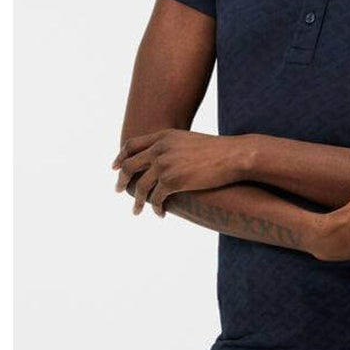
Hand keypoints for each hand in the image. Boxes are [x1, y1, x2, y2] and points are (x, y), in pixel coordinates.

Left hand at [112, 129, 248, 215]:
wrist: (233, 155)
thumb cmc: (217, 150)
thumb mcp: (188, 141)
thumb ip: (171, 147)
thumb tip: (162, 160)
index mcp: (162, 136)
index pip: (131, 145)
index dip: (120, 157)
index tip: (115, 167)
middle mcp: (159, 149)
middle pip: (129, 166)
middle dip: (122, 181)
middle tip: (119, 190)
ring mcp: (164, 164)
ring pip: (140, 186)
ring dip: (137, 201)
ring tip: (136, 211)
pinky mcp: (172, 181)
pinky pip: (156, 198)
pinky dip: (156, 207)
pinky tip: (160, 213)